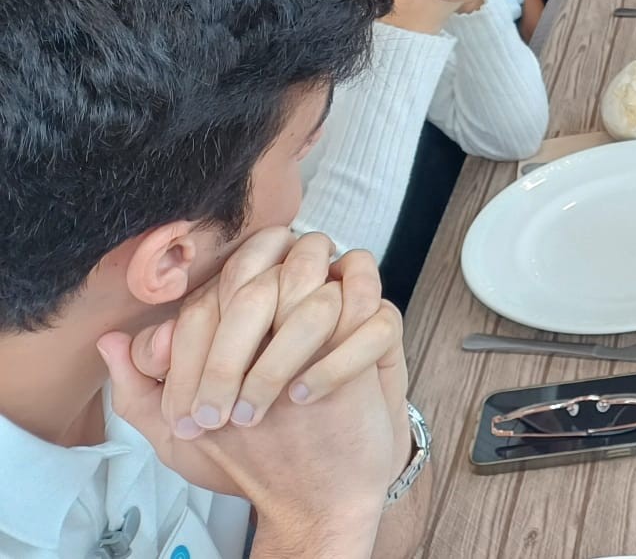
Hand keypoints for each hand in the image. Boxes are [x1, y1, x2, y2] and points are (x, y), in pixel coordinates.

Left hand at [99, 232, 408, 544]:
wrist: (322, 487)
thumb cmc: (253, 453)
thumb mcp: (184, 436)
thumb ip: (143, 393)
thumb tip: (111, 342)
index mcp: (243, 309)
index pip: (211, 297)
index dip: (191, 352)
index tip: (185, 413)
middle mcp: (293, 294)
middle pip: (257, 288)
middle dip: (227, 359)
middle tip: (218, 418)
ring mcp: (342, 306)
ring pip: (317, 295)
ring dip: (279, 360)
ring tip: (258, 411)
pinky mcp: (383, 328)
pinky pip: (372, 320)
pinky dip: (336, 362)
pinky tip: (307, 399)